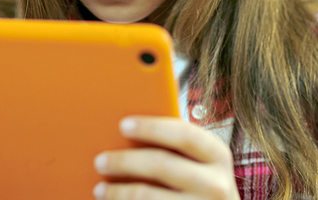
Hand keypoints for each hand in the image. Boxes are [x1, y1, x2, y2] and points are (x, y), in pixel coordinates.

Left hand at [93, 116, 238, 199]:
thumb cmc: (199, 187)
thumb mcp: (199, 166)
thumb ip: (175, 150)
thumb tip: (127, 135)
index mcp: (217, 156)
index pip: (184, 134)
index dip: (152, 127)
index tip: (123, 124)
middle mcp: (216, 184)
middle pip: (161, 164)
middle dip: (125, 161)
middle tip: (100, 161)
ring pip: (148, 196)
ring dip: (119, 192)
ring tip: (100, 188)